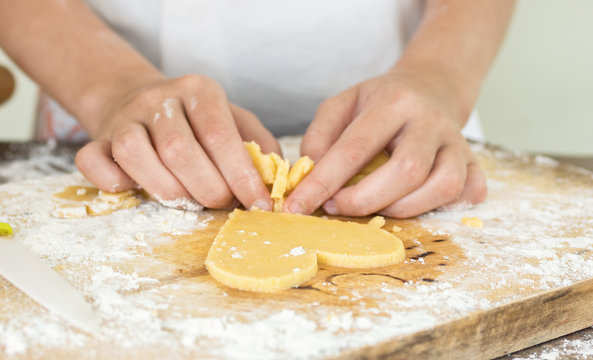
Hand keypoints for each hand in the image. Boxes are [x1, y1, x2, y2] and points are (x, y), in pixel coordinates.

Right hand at [75, 74, 279, 210]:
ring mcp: (125, 118)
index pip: (219, 135)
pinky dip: (112, 181)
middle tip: (221, 204)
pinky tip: (134, 189)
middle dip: (207, 188)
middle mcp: (160, 99)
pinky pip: (92, 161)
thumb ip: (259, 145)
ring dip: (165, 189)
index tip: (258, 204)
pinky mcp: (98, 137)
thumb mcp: (236, 120)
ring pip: (135, 153)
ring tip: (186, 201)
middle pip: (178, 148)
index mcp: (199, 91)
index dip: (241, 175)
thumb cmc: (198, 120)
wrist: (140, 98)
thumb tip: (276, 179)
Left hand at [285, 67, 486, 217]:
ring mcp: (458, 142)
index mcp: (393, 102)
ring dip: (402, 208)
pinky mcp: (475, 162)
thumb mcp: (342, 105)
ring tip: (376, 203)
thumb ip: (319, 136)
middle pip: (406, 171)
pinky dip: (444, 207)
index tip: (298, 206)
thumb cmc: (381, 102)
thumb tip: (308, 176)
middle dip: (365, 200)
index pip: (355, 148)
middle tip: (337, 207)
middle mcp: (430, 121)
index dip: (323, 183)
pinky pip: (471, 193)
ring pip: (442, 186)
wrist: (431, 87)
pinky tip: (417, 201)